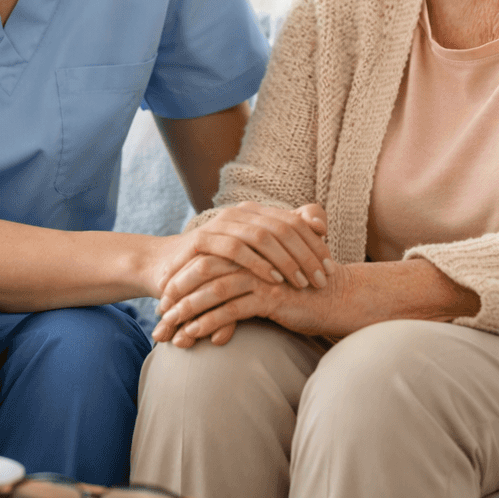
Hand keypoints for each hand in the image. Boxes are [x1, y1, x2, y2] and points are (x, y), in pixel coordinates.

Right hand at [150, 202, 330, 296]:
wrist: (167, 270)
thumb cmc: (218, 267)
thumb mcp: (255, 256)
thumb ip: (285, 241)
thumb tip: (321, 227)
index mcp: (256, 214)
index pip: (295, 221)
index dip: (316, 244)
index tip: (331, 269)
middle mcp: (240, 213)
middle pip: (284, 227)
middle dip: (307, 255)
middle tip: (322, 279)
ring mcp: (220, 224)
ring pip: (263, 236)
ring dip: (286, 261)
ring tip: (302, 283)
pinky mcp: (202, 241)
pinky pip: (236, 249)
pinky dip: (258, 264)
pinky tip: (273, 280)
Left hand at [151, 252, 350, 346]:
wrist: (337, 298)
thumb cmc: (301, 292)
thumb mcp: (268, 282)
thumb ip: (243, 281)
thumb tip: (215, 297)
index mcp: (246, 249)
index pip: (203, 259)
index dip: (180, 280)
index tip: (163, 302)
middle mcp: (250, 258)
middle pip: (200, 271)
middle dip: (175, 296)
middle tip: (157, 319)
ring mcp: (260, 276)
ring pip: (211, 291)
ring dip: (186, 313)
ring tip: (168, 334)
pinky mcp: (270, 297)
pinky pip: (230, 310)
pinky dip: (208, 323)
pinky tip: (193, 336)